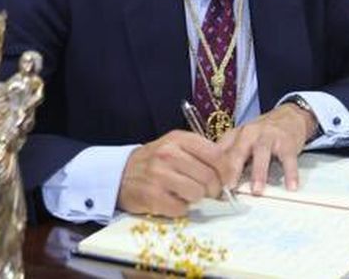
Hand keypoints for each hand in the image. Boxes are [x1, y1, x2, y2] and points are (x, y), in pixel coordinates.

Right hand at [117, 130, 231, 216]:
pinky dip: (180, 209)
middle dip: (212, 189)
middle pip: (209, 177)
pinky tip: (172, 201)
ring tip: (186, 194)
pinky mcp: (152, 196)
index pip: (216, 155)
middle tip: (206, 192)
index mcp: (179, 139)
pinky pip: (181, 208)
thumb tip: (228, 174)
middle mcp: (168, 154)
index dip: (226, 171)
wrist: (120, 174)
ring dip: (195, 199)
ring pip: (197, 194)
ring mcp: (159, 175)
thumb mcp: (176, 146)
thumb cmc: (155, 161)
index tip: (226, 180)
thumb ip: (200, 153)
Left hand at [219, 102, 314, 194]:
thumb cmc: (263, 133)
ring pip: (262, 153)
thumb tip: (216, 180)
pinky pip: (288, 159)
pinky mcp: (288, 142)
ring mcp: (269, 136)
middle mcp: (251, 133)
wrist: (290, 116)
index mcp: (237, 135)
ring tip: (256, 191)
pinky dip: (290, 173)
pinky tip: (291, 186)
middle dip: (233, 169)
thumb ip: (231, 156)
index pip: (222, 151)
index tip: (211, 186)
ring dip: (259, 173)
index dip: (214, 168)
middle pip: (239, 151)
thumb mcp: (243, 140)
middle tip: (229, 188)